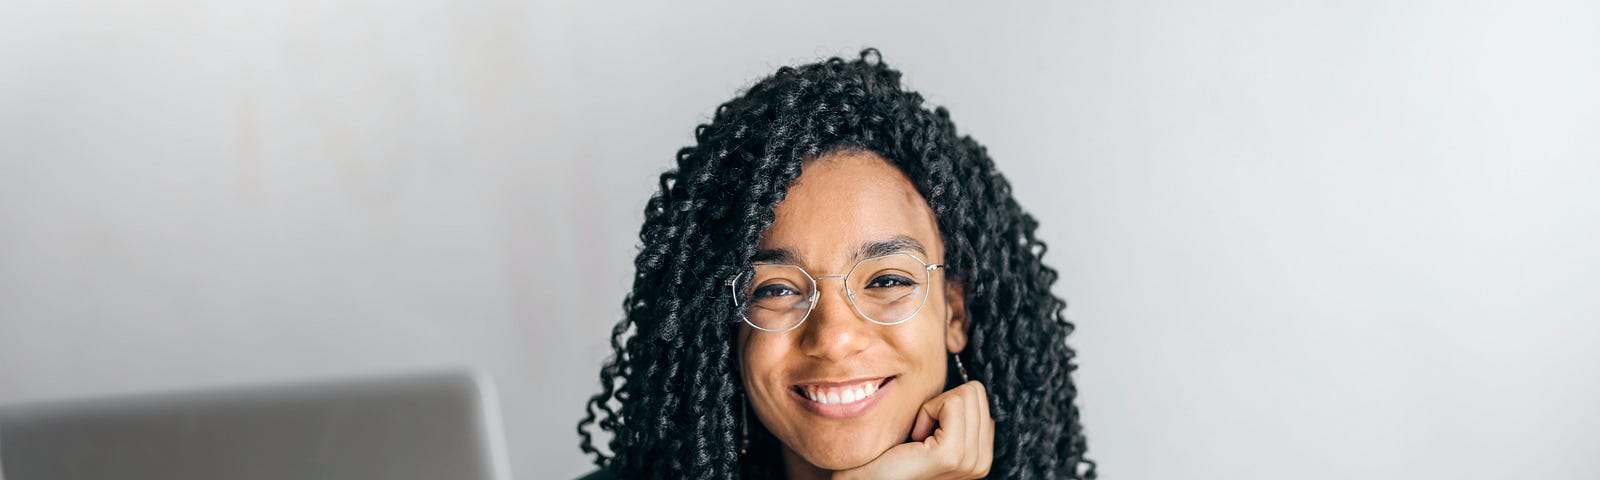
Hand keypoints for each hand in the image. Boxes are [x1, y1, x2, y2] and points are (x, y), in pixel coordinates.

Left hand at [833, 381, 994, 479]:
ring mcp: (970, 460)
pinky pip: (952, 402)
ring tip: (917, 440)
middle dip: (941, 403)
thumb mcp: (929, 426)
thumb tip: (963, 370)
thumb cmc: (887, 453)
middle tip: (919, 436)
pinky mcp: (952, 454)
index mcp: (982, 453)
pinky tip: (914, 439)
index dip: (945, 404)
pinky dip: (927, 412)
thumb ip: (951, 410)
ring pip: (966, 393)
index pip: (979, 396)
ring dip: (932, 409)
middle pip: (975, 391)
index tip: (925, 432)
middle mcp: (982, 461)